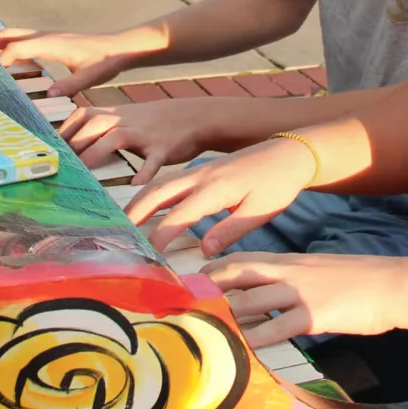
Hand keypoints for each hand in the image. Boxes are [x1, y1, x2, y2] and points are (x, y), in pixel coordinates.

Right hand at [0, 28, 139, 94]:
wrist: (118, 47)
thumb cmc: (106, 60)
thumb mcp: (92, 76)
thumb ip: (72, 85)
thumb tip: (51, 94)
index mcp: (52, 43)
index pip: (17, 47)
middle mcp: (46, 36)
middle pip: (8, 34)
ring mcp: (47, 36)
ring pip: (14, 34)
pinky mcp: (50, 40)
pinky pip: (23, 39)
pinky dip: (8, 45)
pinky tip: (4, 59)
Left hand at [59, 98, 218, 183]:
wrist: (194, 117)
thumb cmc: (152, 123)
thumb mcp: (125, 117)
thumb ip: (99, 128)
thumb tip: (70, 144)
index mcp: (113, 114)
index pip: (80, 118)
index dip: (62, 134)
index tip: (48, 153)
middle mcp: (124, 120)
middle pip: (92, 127)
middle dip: (73, 146)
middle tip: (57, 168)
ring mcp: (144, 133)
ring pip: (116, 139)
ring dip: (97, 154)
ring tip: (84, 176)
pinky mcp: (163, 148)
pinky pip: (152, 161)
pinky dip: (143, 173)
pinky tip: (134, 186)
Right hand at [124, 135, 314, 253]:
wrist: (289, 152)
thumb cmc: (278, 184)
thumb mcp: (259, 212)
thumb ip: (230, 230)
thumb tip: (204, 251)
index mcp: (215, 189)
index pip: (179, 214)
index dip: (160, 235)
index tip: (148, 255)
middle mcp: (201, 176)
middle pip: (157, 192)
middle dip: (135, 212)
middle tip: (118, 233)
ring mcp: (199, 170)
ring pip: (160, 183)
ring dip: (139, 201)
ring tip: (124, 222)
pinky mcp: (202, 169)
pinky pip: (169, 179)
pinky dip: (152, 192)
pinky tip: (146, 205)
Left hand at [204, 253, 401, 347]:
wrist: (392, 285)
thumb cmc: (358, 280)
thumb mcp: (318, 271)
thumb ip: (291, 279)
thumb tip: (269, 296)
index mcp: (289, 262)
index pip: (242, 260)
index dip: (214, 269)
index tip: (191, 280)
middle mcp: (289, 273)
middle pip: (237, 275)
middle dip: (208, 289)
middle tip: (184, 303)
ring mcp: (300, 293)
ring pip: (251, 302)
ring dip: (225, 316)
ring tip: (203, 328)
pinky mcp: (315, 315)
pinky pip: (279, 327)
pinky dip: (258, 337)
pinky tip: (244, 347)